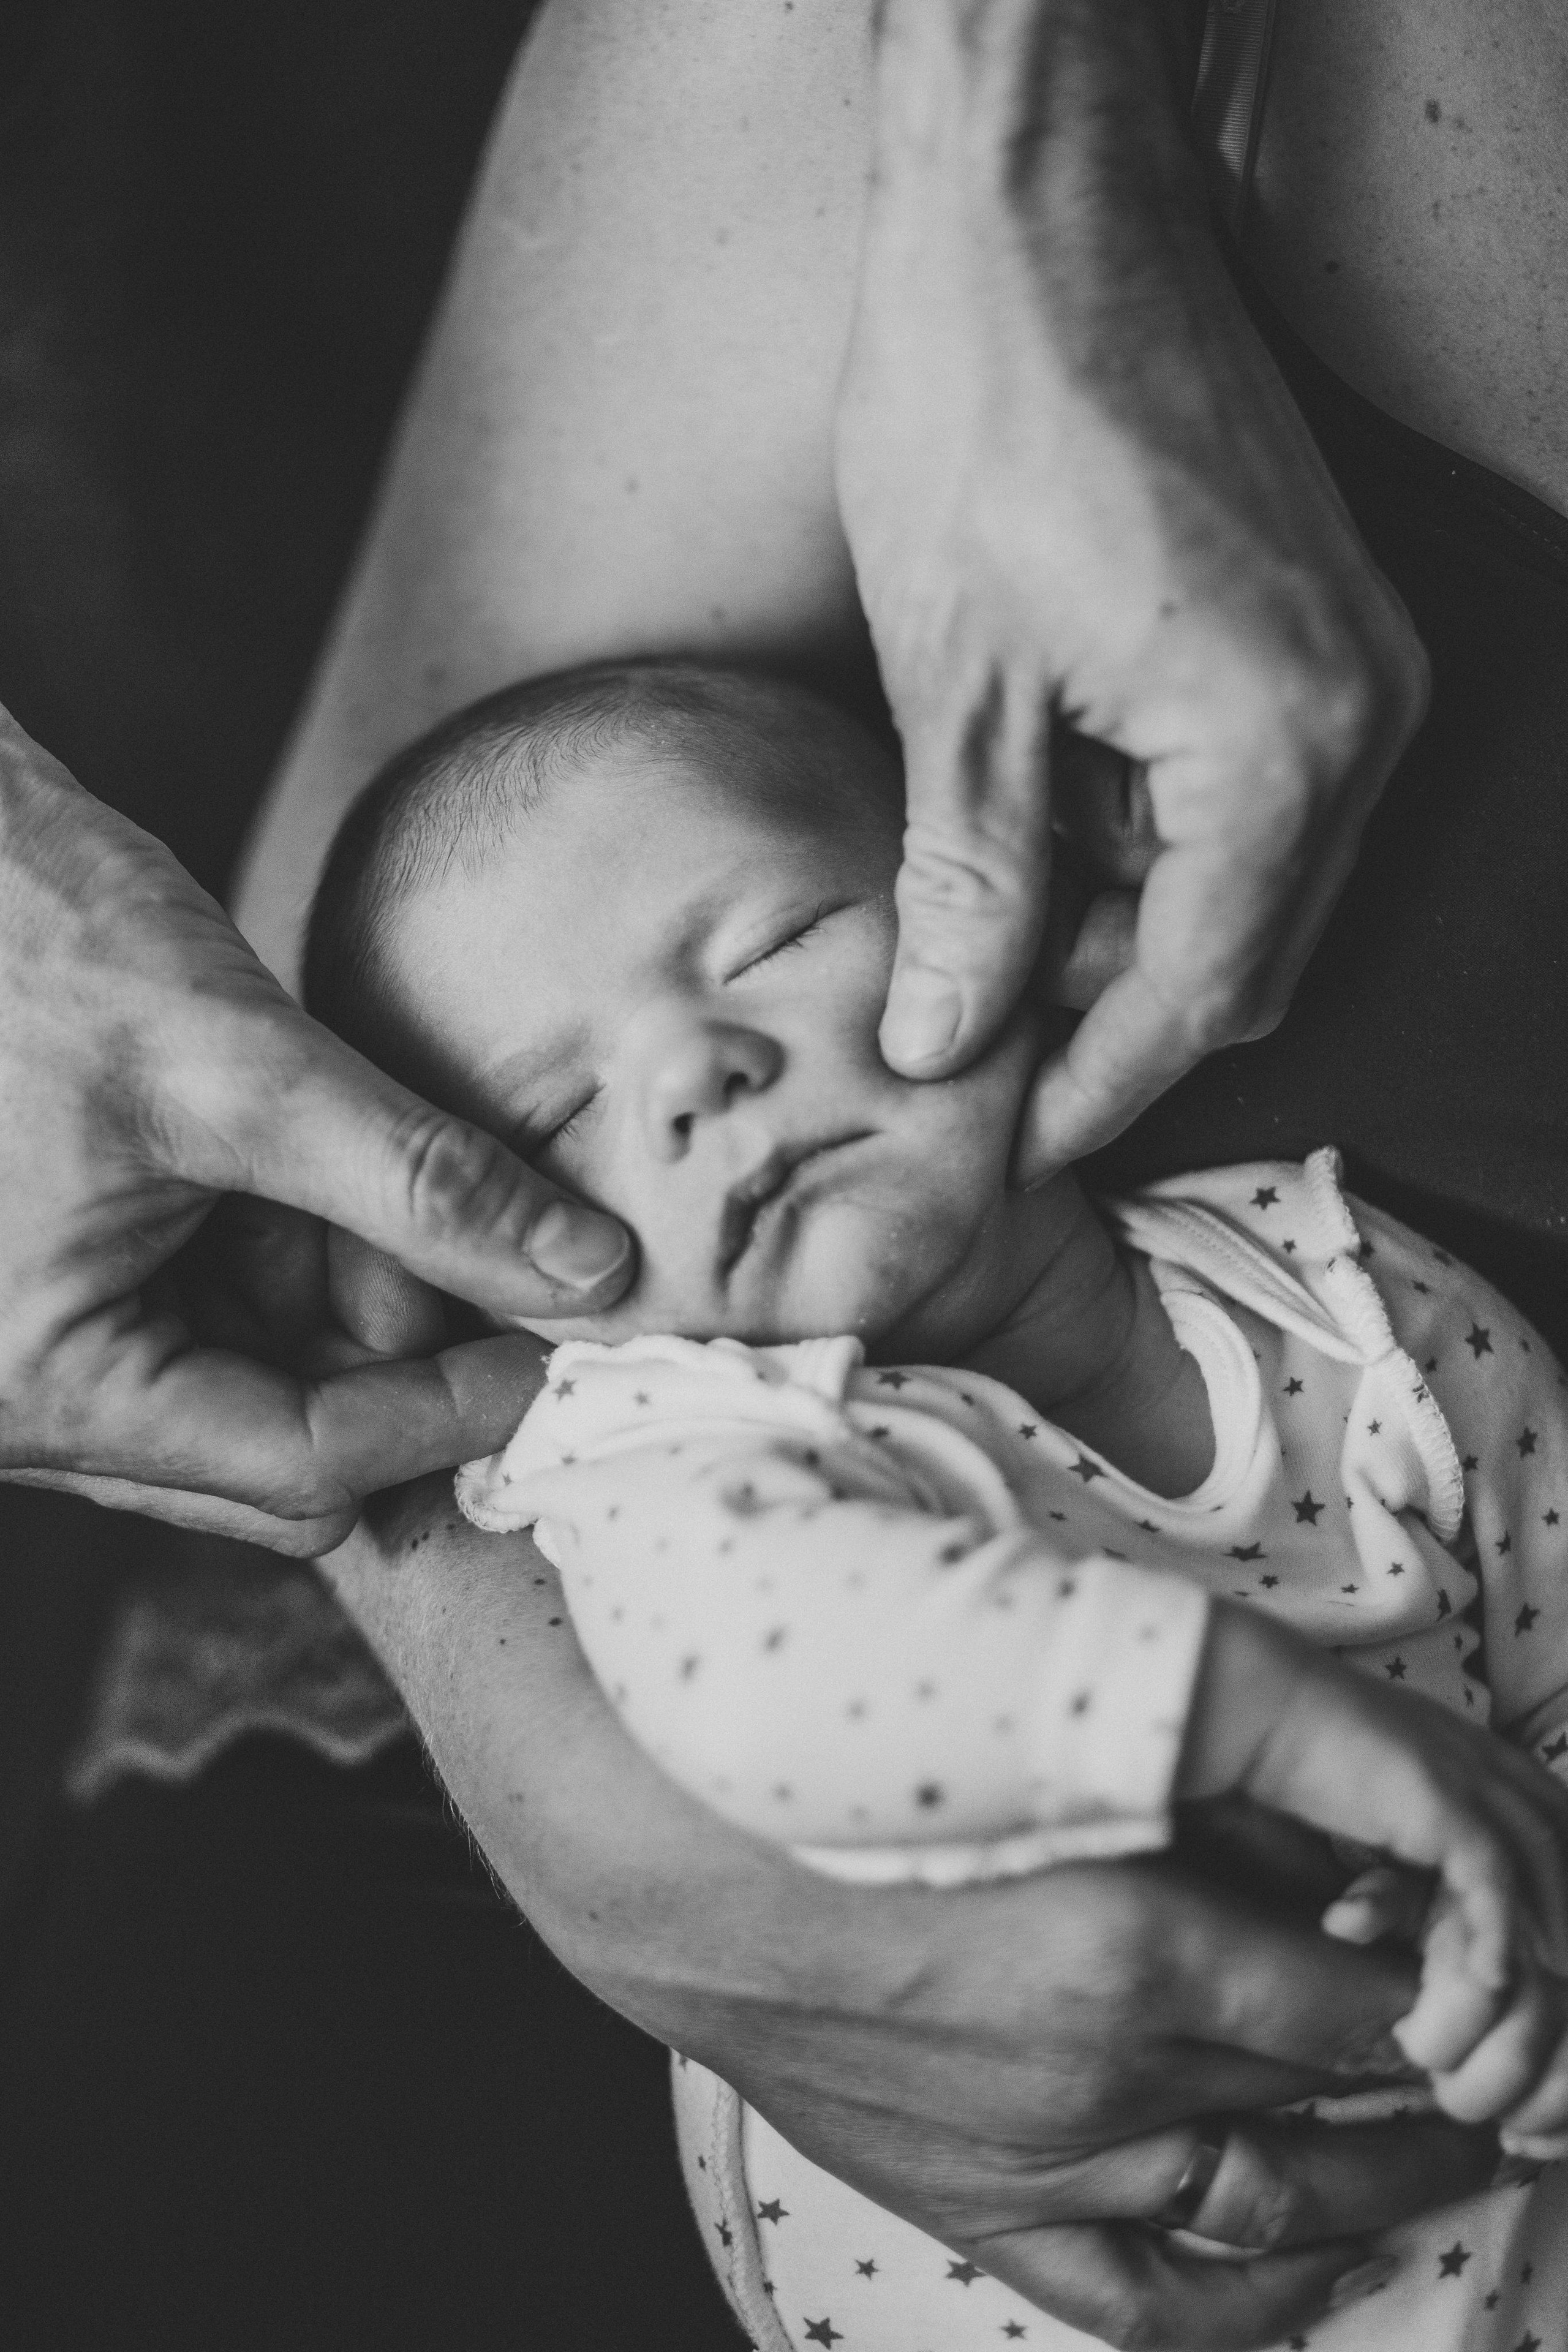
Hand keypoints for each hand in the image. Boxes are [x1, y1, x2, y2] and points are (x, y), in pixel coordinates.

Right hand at [0, 705, 631, 1551]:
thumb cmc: (25, 931)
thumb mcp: (242, 1067)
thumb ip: (423, 1182)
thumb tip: (589, 1272)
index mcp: (44, 1385)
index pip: (300, 1464)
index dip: (451, 1409)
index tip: (558, 1345)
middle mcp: (27, 1400)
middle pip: (281, 1444)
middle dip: (401, 1353)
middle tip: (498, 1248)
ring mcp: (44, 1346)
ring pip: (258, 1383)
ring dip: (355, 1298)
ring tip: (404, 1178)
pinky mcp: (68, 1285)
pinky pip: (214, 1318)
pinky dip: (298, 1258)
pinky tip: (341, 1174)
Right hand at [324, 1479, 1496, 2350]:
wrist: (663, 1845)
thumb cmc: (857, 1750)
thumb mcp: (1062, 1739)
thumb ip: (1227, 1797)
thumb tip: (1370, 1845)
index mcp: (1134, 1952)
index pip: (1392, 1999)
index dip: (1474, 1970)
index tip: (1488, 1934)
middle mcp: (1108, 2088)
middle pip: (1355, 2100)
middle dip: (1452, 2058)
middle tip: (1494, 2016)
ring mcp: (1046, 2172)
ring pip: (1288, 2214)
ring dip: (1394, 2174)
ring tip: (1455, 2131)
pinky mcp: (982, 2211)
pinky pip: (1161, 2305)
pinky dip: (1264, 2285)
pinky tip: (1316, 2243)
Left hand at [836, 0, 1427, 1175]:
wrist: (1035, 217)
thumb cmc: (987, 416)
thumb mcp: (959, 687)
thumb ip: (973, 886)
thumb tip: (944, 1039)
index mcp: (1283, 745)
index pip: (1198, 992)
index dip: (1095, 1087)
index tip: (1005, 1147)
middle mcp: (1356, 716)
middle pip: (1239, 955)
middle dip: (1104, 1019)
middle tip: (970, 1056)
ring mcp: (1347, 668)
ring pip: (1240, 883)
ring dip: (1117, 933)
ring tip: (978, 951)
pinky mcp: (1306, 630)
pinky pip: (1237, 800)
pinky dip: (1141, 846)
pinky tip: (1034, 839)